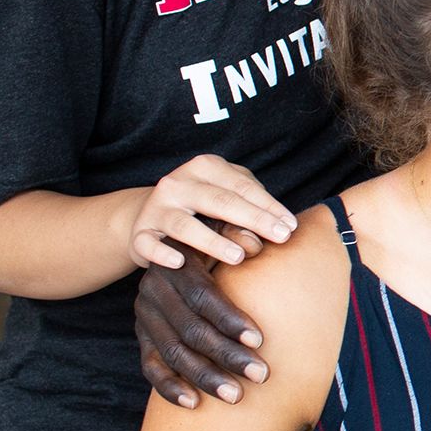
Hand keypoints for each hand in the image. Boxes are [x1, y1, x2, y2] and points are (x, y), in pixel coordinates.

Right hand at [124, 154, 295, 269]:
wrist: (148, 215)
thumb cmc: (201, 206)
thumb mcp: (226, 197)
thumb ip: (248, 208)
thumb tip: (274, 232)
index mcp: (204, 167)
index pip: (242, 187)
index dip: (269, 207)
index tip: (291, 226)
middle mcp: (178, 183)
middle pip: (220, 202)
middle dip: (254, 220)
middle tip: (280, 238)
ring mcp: (156, 208)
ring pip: (185, 225)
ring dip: (213, 241)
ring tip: (239, 256)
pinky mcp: (140, 234)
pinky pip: (150, 245)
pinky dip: (164, 253)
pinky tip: (181, 262)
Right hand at [134, 236, 268, 407]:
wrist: (171, 247)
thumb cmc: (212, 241)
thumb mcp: (220, 229)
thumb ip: (237, 234)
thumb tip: (255, 246)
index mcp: (176, 264)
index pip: (202, 296)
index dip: (230, 318)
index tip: (260, 340)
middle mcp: (154, 291)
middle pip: (190, 330)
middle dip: (227, 355)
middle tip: (261, 374)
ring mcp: (145, 316)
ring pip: (173, 353)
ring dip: (205, 377)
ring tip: (236, 396)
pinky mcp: (141, 337)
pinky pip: (150, 367)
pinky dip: (169, 387)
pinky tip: (193, 403)